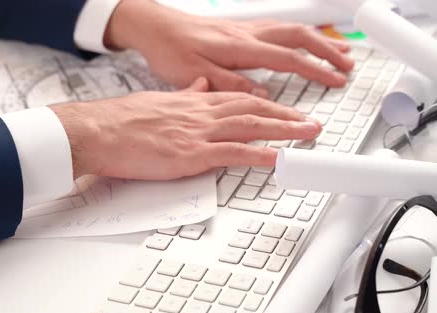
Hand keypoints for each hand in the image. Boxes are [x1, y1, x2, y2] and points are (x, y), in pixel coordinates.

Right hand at [50, 78, 321, 179]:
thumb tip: (199, 88)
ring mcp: (197, 133)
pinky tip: (277, 158)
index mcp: (192, 102)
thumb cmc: (122, 120)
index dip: (267, 103)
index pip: (239, 98)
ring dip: (282, 131)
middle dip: (286, 116)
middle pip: (252, 110)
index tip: (285, 109)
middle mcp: (200, 114)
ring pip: (249, 127)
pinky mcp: (189, 155)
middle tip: (310, 122)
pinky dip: (258, 155)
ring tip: (306, 135)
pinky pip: (232, 153)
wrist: (99, 131)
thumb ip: (184, 96)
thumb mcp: (158, 102)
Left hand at [104, 0, 354, 95]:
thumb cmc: (171, 50)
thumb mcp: (195, 73)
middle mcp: (247, 34)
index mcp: (240, 48)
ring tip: (337, 52)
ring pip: (291, 29)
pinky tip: (302, 43)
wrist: (155, 27)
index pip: (288, 58)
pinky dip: (298, 37)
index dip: (316, 70)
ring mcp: (245, 29)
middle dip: (327, 51)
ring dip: (317, 41)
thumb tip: (262, 95)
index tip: (336, 81)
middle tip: (348, 64)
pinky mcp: (239, 29)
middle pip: (298, 36)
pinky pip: (278, 28)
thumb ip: (230, 84)